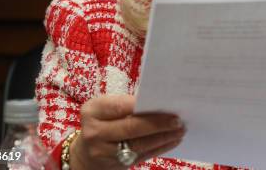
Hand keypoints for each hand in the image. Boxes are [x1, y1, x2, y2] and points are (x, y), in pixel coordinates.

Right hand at [70, 94, 185, 169]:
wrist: (85, 155)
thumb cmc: (101, 123)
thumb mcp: (104, 109)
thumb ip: (124, 106)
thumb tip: (158, 103)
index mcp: (92, 111)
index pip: (119, 106)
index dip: (142, 106)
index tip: (162, 102)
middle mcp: (94, 133)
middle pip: (130, 128)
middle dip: (157, 123)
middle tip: (177, 119)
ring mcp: (104, 152)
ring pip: (139, 144)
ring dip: (163, 137)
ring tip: (180, 130)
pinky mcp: (116, 165)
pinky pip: (143, 156)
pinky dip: (160, 148)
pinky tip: (173, 140)